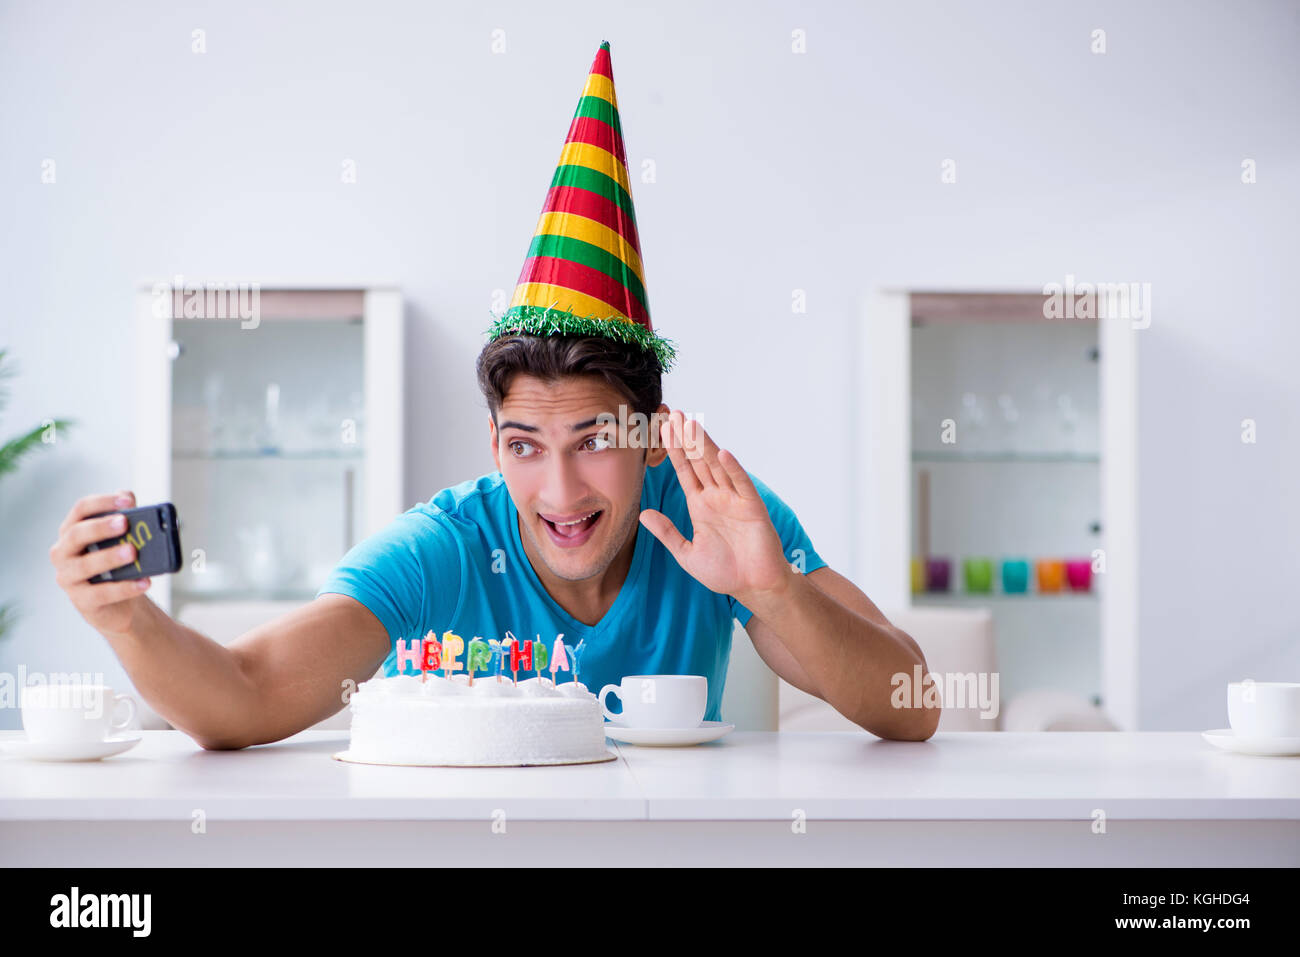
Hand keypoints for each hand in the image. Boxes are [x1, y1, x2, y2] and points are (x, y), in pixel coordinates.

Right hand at [49, 490, 152, 636]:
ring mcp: (68, 578)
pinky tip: (144, 581)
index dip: (103, 502)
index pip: (81, 510)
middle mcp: (63, 552)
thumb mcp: (120, 542)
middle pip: (77, 534)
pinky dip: (125, 588)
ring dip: (110, 557)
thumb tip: (134, 502)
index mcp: (72, 531)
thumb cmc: (116, 565)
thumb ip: (126, 520)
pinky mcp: (81, 601)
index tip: (127, 500)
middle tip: (125, 523)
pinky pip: (101, 593)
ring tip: (133, 552)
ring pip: (85, 565)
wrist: (118, 604)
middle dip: (101, 527)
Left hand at [638, 410, 792, 602]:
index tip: (663, 430)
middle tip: (675, 414)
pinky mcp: (752, 509)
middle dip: (687, 439)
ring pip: (717, 467)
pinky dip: (733, 469)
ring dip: (705, 446)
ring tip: (692, 424)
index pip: (685, 471)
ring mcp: (735, 500)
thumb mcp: (686, 554)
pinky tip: (723, 454)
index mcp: (701, 505)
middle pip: (700, 462)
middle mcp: (717, 497)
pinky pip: (741, 485)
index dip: (674, 451)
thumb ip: (667, 533)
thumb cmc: (725, 572)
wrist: (754, 588)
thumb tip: (643, 514)